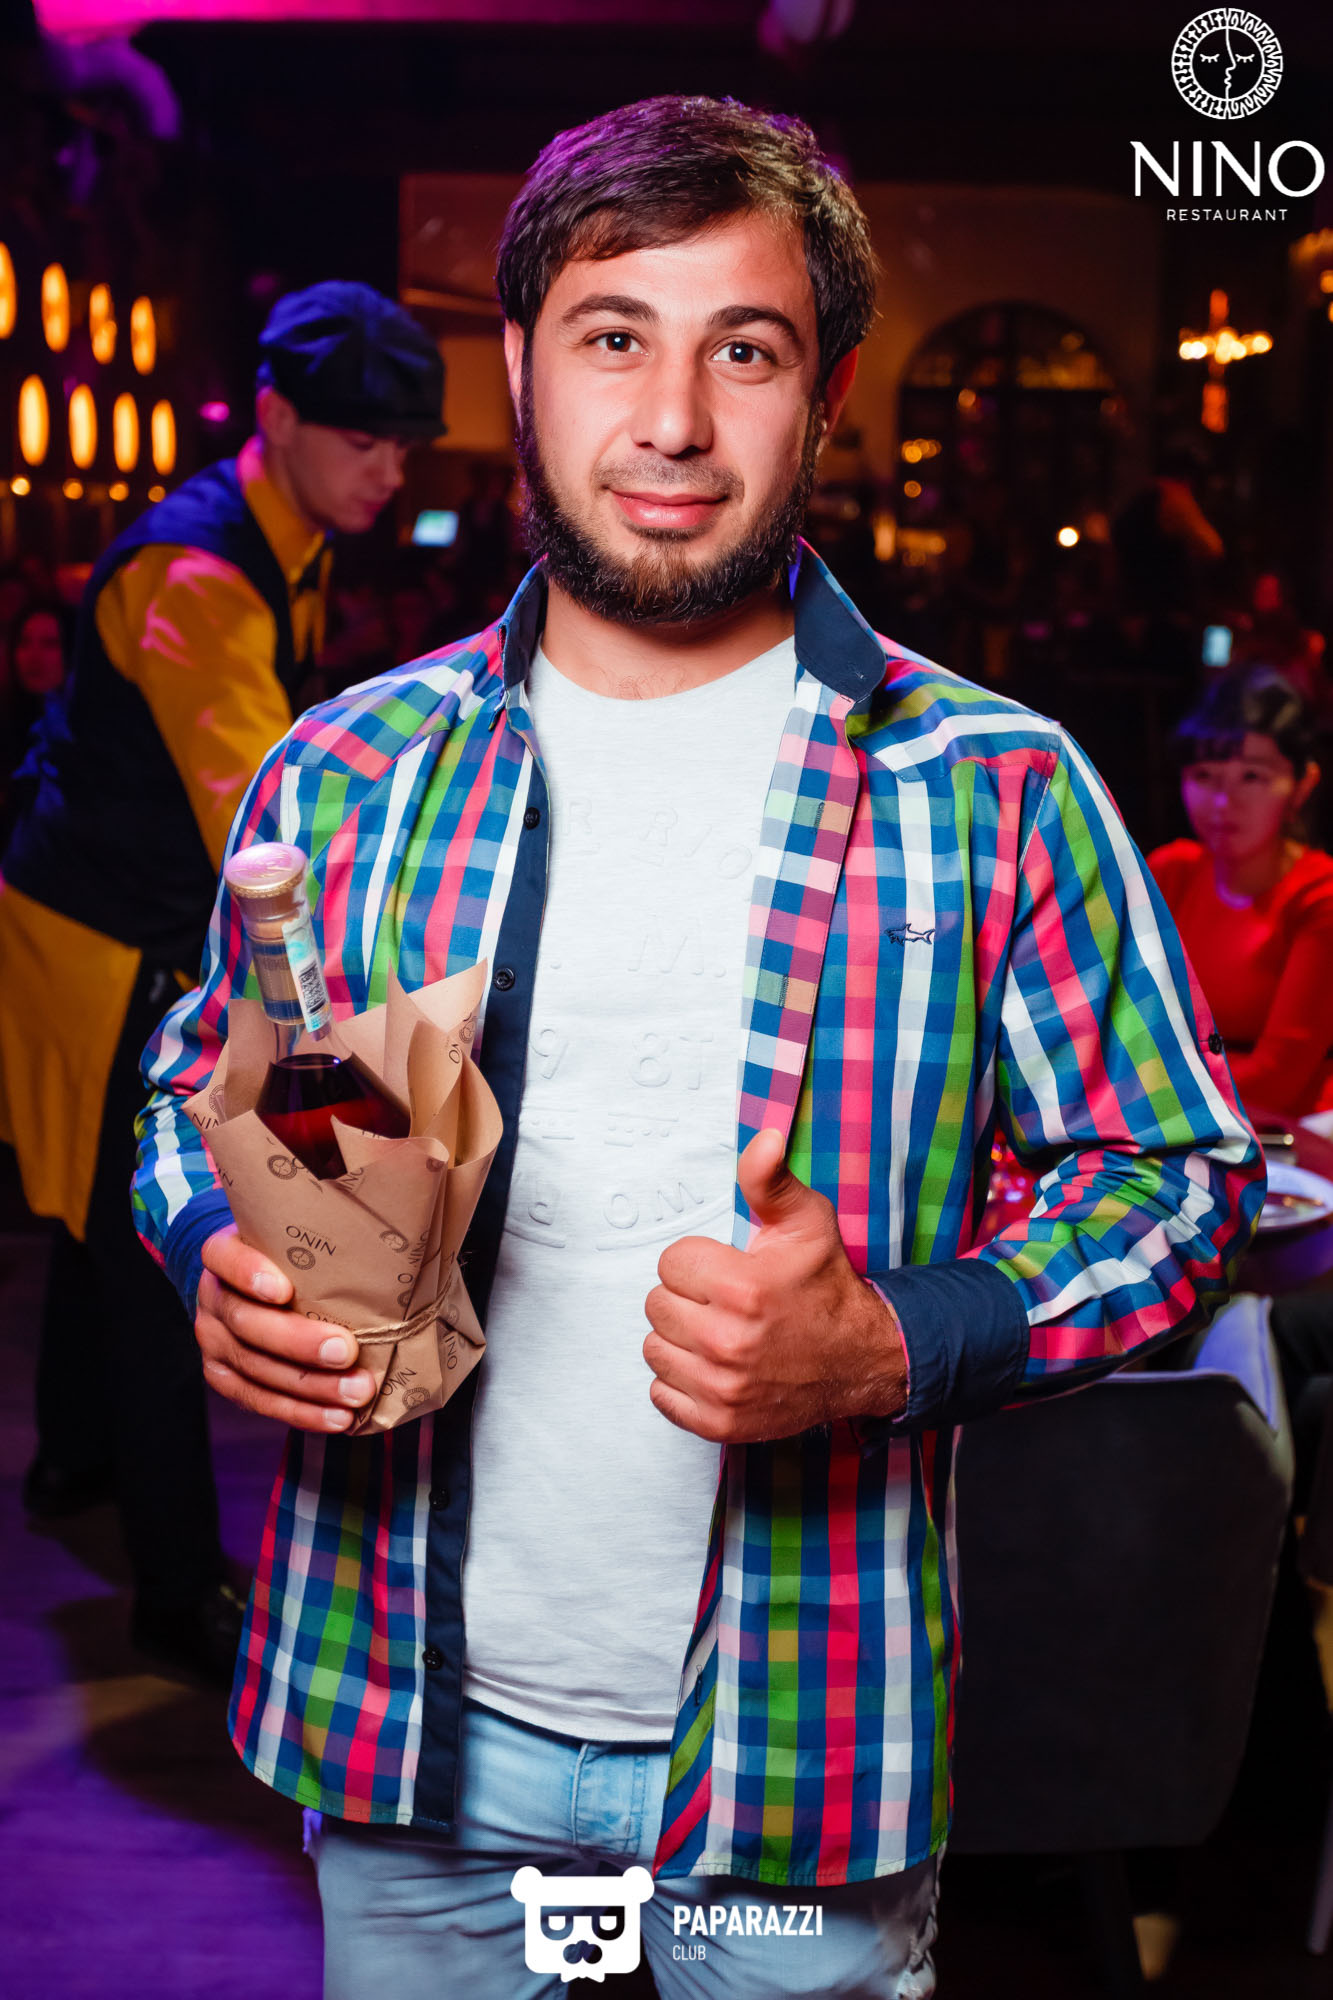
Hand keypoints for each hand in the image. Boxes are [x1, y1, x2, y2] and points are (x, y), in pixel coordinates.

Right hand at [196, 1225, 375, 1432]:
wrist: (248, 1283)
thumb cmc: (284, 1257)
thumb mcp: (290, 1239)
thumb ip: (319, 1241)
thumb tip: (387, 1249)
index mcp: (223, 1253)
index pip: (225, 1258)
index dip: (249, 1273)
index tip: (282, 1289)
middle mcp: (213, 1297)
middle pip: (247, 1322)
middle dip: (299, 1342)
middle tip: (346, 1351)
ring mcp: (214, 1340)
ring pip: (256, 1368)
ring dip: (311, 1387)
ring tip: (355, 1393)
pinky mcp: (222, 1375)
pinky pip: (258, 1400)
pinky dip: (300, 1412)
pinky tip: (335, 1418)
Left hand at [643, 1130, 907, 1442]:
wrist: (861, 1359)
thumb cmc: (826, 1287)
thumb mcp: (806, 1223)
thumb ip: (770, 1181)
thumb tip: (762, 1138)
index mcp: (743, 1289)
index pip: (670, 1264)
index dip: (698, 1263)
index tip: (728, 1271)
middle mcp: (728, 1343)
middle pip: (656, 1306)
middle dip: (687, 1299)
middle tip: (725, 1303)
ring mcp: (722, 1389)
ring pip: (655, 1349)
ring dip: (681, 1340)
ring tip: (720, 1334)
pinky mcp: (719, 1423)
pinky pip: (661, 1394)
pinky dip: (681, 1382)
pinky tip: (715, 1367)